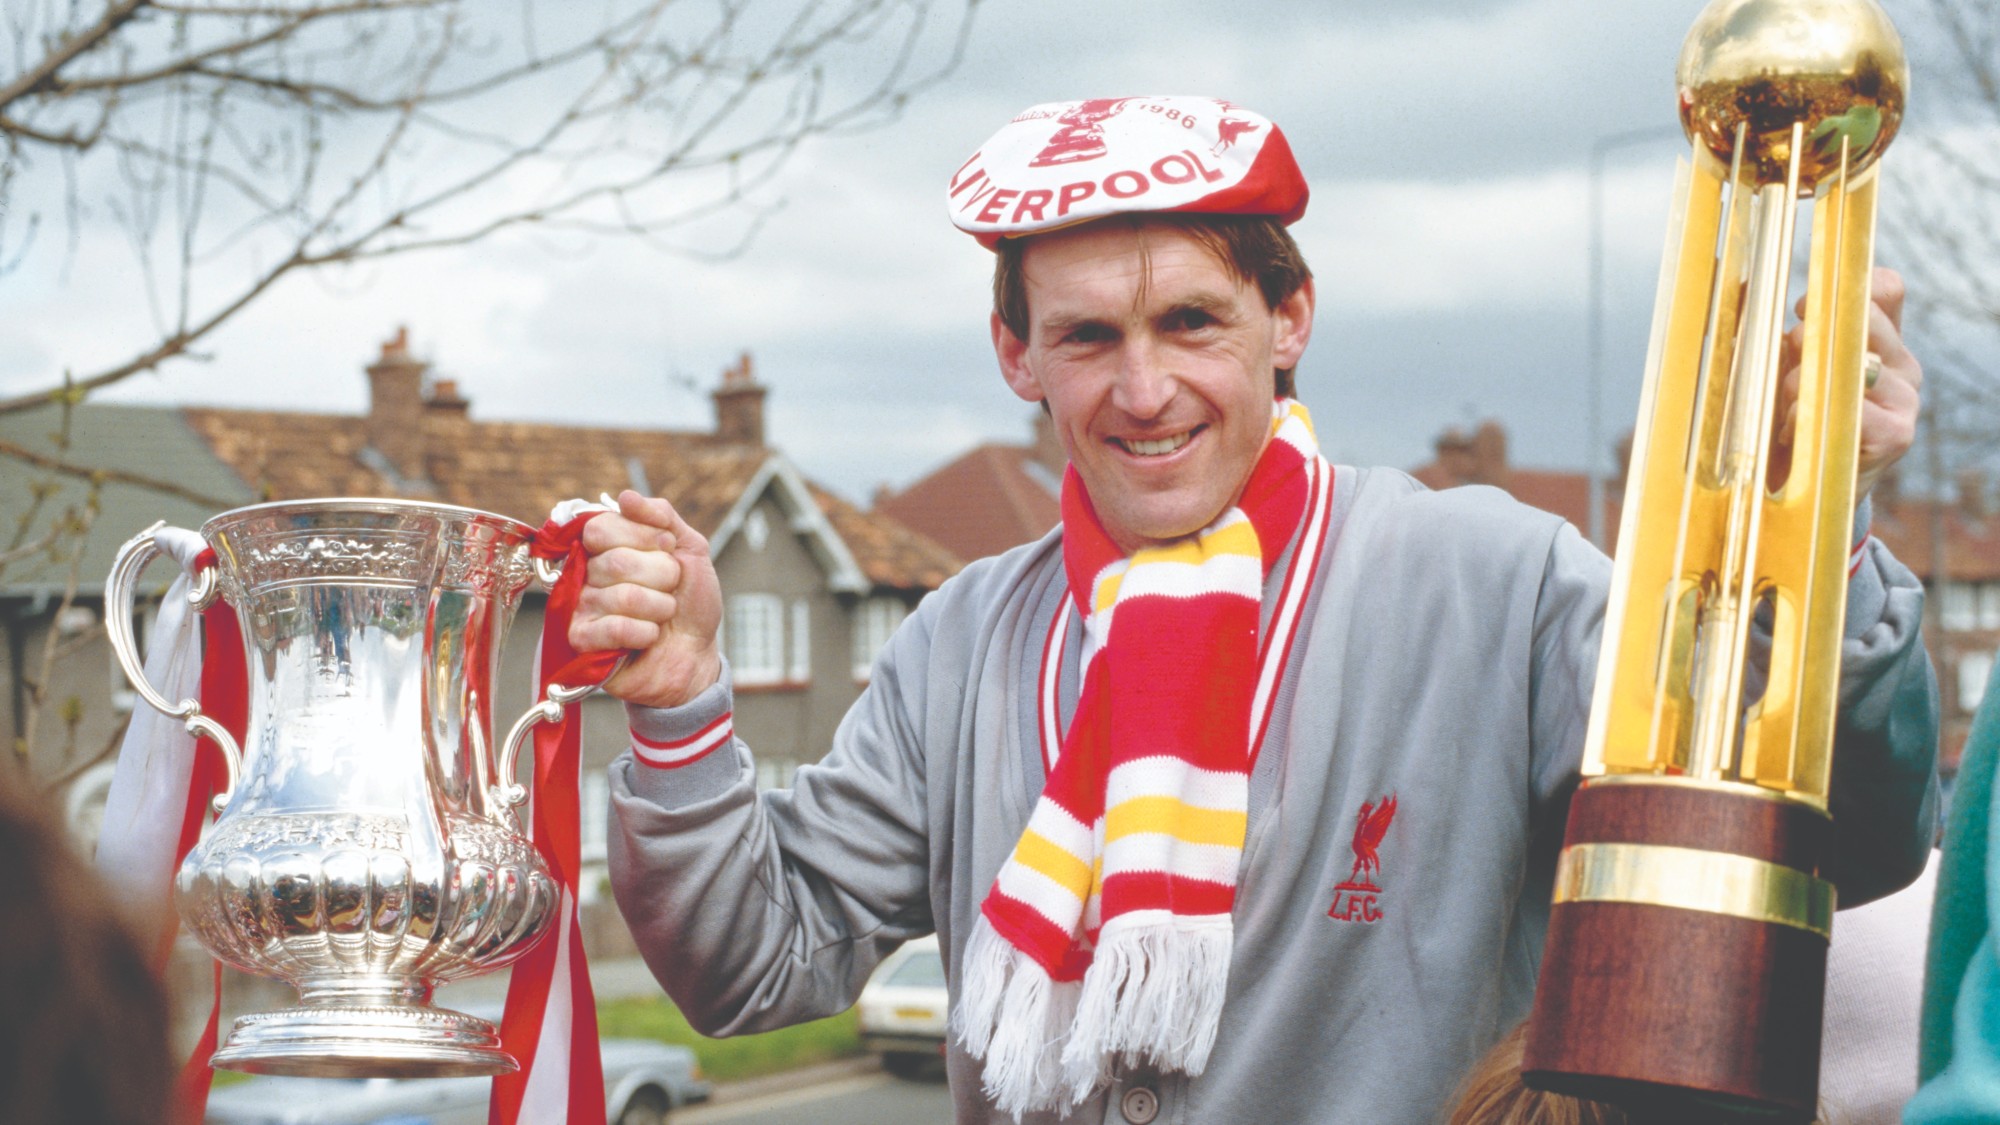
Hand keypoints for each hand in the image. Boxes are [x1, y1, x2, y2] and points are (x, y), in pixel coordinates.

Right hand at [570, 489, 723, 709]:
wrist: (696, 653)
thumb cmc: (690, 602)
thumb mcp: (691, 549)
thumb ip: (662, 516)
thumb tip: (625, 496)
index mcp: (606, 547)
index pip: (602, 527)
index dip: (643, 537)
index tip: (668, 549)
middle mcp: (586, 573)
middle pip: (616, 561)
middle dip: (661, 576)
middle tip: (670, 588)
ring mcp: (581, 607)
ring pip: (622, 596)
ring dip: (659, 607)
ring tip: (662, 616)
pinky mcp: (582, 642)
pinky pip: (613, 628)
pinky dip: (645, 633)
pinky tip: (649, 637)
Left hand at [1775, 267, 1921, 504]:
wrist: (1791, 501)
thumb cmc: (1778, 427)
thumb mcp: (1768, 370)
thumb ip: (1761, 326)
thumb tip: (1738, 281)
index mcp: (1877, 341)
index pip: (1884, 289)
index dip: (1841, 289)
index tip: (1798, 308)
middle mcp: (1900, 366)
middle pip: (1862, 319)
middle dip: (1806, 338)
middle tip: (1784, 368)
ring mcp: (1905, 400)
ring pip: (1851, 361)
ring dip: (1800, 384)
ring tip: (1784, 413)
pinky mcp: (1897, 435)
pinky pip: (1850, 408)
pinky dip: (1808, 420)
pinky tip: (1794, 437)